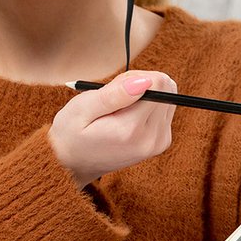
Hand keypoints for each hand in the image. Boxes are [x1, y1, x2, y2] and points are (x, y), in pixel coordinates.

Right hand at [49, 70, 176, 187]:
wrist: (73, 164)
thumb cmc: (72, 133)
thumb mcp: (82, 108)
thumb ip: (114, 94)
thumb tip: (146, 82)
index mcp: (131, 130)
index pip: (158, 83)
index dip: (136, 76)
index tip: (116, 87)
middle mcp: (151, 139)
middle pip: (166, 88)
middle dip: (142, 83)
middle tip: (116, 96)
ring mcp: (159, 142)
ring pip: (169, 97)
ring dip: (147, 94)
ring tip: (120, 107)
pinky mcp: (162, 142)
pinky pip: (166, 109)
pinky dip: (148, 105)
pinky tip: (127, 114)